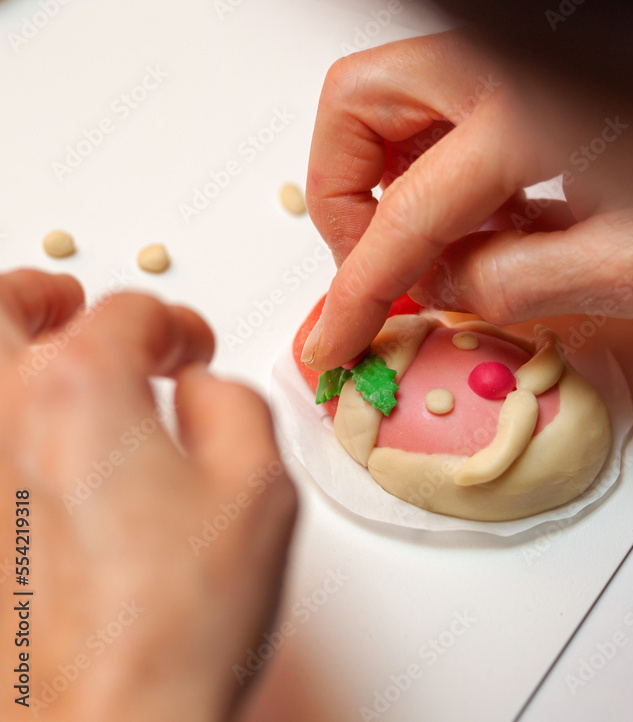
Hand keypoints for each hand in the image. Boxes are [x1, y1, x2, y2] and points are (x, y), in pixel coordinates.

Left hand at [0, 270, 296, 721]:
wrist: (107, 720)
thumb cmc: (176, 620)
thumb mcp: (259, 487)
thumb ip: (234, 405)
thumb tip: (200, 392)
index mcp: (81, 392)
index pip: (126, 313)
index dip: (172, 323)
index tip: (188, 348)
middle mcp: (2, 420)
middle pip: (0, 306)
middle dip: (42, 294)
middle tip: (71, 305)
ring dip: (8, 350)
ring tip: (39, 358)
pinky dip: (7, 424)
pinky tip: (35, 445)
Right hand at [301, 31, 632, 370]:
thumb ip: (515, 283)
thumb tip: (437, 285)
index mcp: (538, 117)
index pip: (404, 216)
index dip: (352, 290)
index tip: (328, 341)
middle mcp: (516, 65)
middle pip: (358, 101)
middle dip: (344, 191)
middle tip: (379, 260)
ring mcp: (521, 61)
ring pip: (392, 97)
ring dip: (389, 177)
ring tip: (445, 246)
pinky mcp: (529, 73)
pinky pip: (442, 106)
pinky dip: (435, 163)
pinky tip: (488, 215)